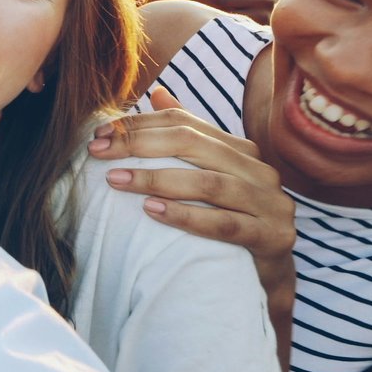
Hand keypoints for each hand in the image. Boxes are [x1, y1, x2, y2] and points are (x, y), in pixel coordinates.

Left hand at [89, 89, 295, 304]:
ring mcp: (271, 203)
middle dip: (139, 145)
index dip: (140, 125)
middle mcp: (260, 170)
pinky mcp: (273, 237)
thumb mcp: (210, 175)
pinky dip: (185, 216)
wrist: (267, 278)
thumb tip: (158, 93)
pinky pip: (224, 224)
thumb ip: (189, 137)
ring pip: (207, 184)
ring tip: (117, 179)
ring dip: (156, 179)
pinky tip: (151, 211)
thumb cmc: (231, 221)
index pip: (185, 124)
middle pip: (193, 145)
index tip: (99, 134)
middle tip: (99, 152)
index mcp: (242, 149)